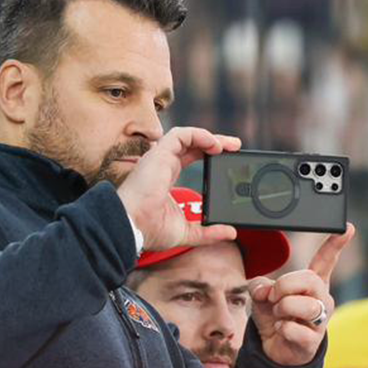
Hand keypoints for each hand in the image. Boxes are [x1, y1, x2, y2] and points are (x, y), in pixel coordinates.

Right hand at [118, 127, 241, 251]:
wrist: (133, 227)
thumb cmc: (150, 230)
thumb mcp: (187, 231)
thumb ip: (209, 231)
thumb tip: (231, 232)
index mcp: (167, 177)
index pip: (190, 156)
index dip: (208, 154)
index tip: (226, 159)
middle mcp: (163, 164)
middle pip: (192, 144)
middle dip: (215, 142)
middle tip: (235, 147)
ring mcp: (160, 157)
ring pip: (187, 135)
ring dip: (211, 136)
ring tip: (229, 145)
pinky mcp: (159, 153)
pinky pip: (181, 134)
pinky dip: (200, 135)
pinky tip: (215, 146)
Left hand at [248, 223, 354, 365]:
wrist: (274, 350)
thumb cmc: (274, 317)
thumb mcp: (263, 296)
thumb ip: (261, 286)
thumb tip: (266, 291)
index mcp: (312, 284)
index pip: (326, 260)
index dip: (336, 244)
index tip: (347, 228)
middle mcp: (322, 299)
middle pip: (309, 279)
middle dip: (284, 285)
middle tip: (274, 298)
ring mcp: (320, 320)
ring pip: (304, 305)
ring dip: (282, 309)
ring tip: (278, 316)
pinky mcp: (312, 341)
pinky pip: (294, 328)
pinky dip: (281, 328)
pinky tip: (281, 331)